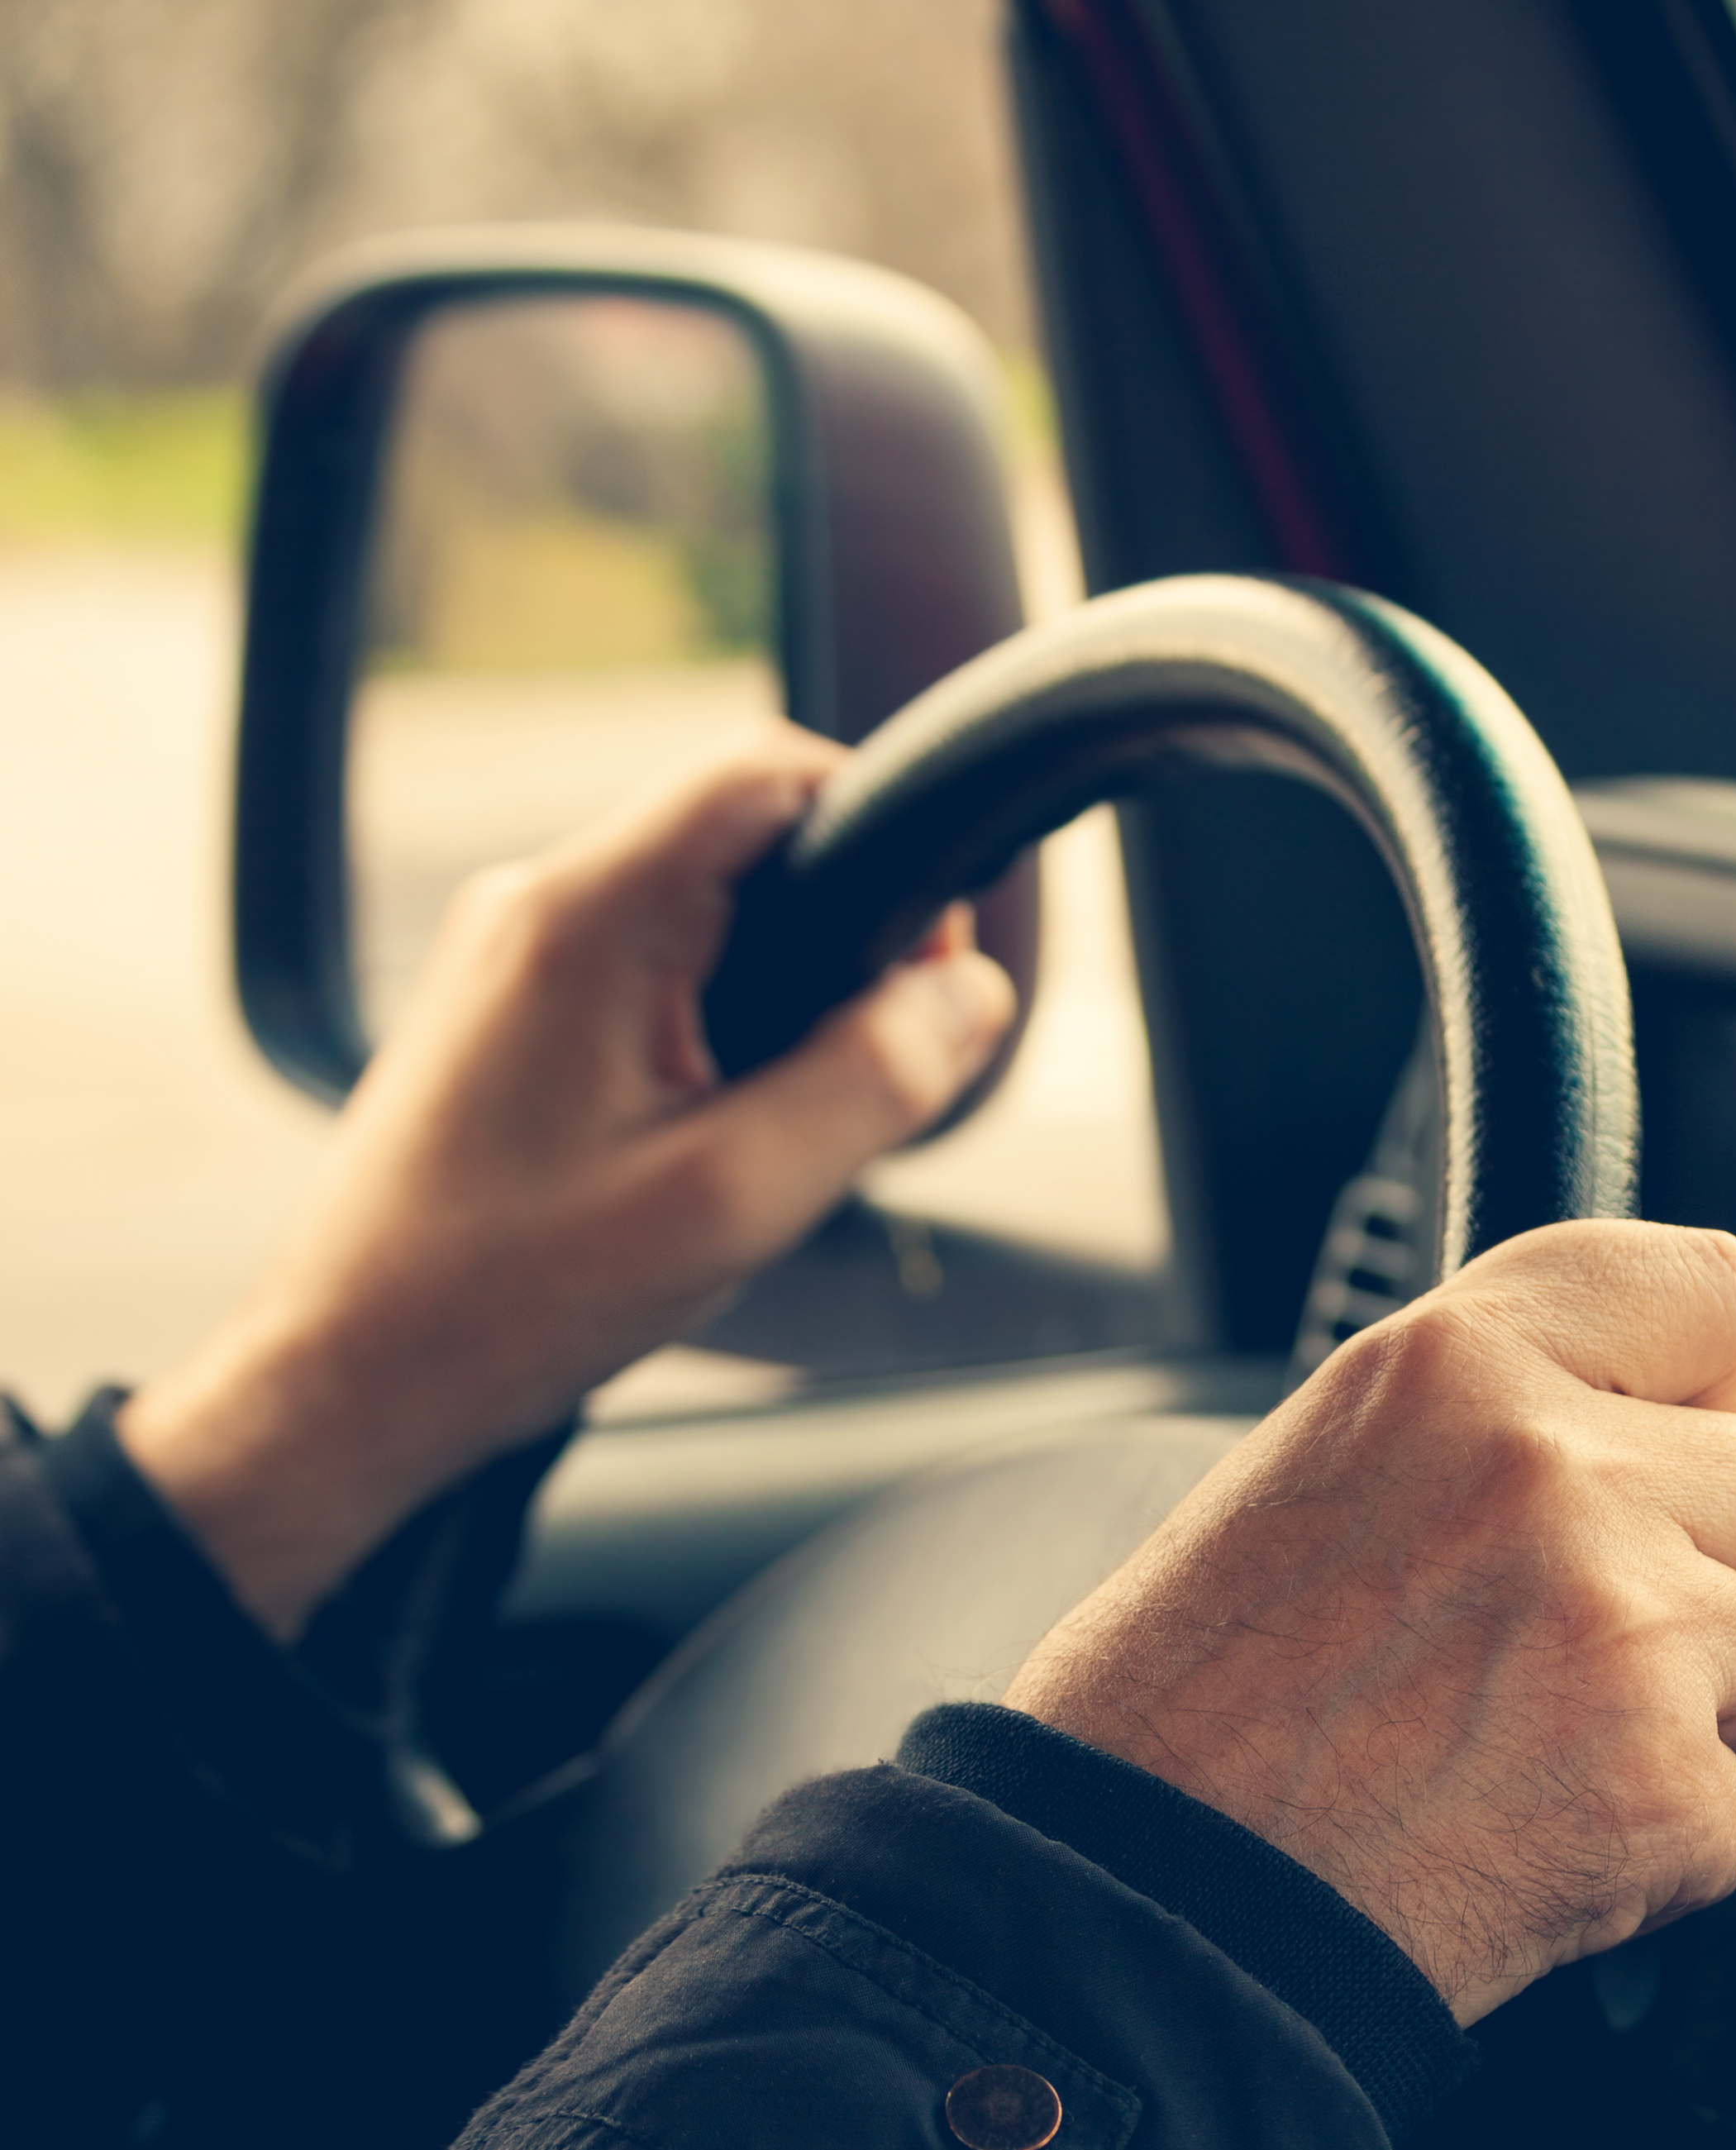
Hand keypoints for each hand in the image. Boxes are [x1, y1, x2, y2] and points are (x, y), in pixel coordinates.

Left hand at [120, 732, 1014, 1636]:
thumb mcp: (734, 1200)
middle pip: (741, 846)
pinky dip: (705, 1037)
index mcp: (586, 917)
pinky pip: (639, 977)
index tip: (925, 957)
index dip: (879, 830)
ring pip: (696, 919)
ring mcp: (506, 959)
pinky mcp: (500, 1016)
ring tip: (771, 1133)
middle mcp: (533, 909)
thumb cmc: (509, 1300)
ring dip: (770, 1001)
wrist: (352, 1376)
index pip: (769, 773)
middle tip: (863, 1078)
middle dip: (833, 944)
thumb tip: (969, 994)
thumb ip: (872, 1082)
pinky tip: (700, 1146)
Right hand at [1007, 1220, 1735, 2023]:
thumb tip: (1649, 1428)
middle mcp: (1559, 1470)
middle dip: (1735, 1566)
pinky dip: (1663, 1841)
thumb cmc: (1186, 1714)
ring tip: (1550, 1746)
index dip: (1707, 1385)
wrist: (1144, 1909)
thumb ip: (1498, 1426)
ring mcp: (1629, 1629)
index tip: (1669, 1440)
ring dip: (1713, 1709)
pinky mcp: (1667, 1788)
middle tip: (1597, 1633)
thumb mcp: (1320, 1470)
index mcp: (1459, 1363)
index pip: (1714, 1294)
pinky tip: (1532, 1839)